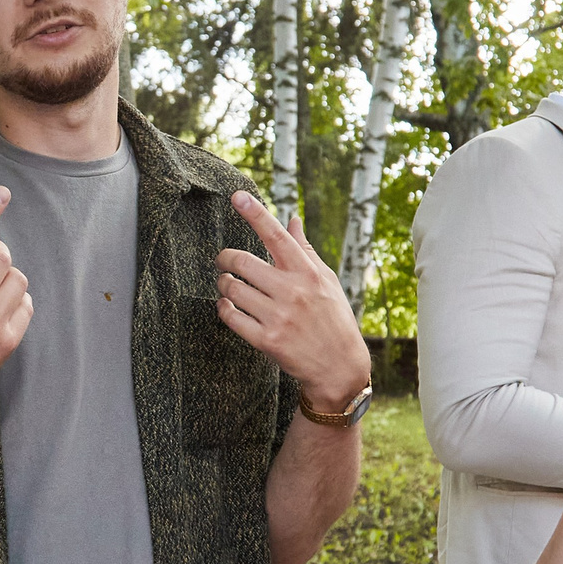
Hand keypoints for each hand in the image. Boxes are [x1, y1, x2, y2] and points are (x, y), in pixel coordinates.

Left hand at [217, 191, 370, 410]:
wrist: (340, 368)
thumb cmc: (333, 319)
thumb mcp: (326, 281)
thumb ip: (305, 250)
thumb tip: (292, 219)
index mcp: (307, 273)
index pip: (277, 236)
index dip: (255, 214)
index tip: (237, 196)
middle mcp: (292, 292)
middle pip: (242, 261)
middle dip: (225, 258)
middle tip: (223, 260)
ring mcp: (278, 317)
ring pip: (232, 289)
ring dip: (223, 283)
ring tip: (226, 284)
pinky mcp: (267, 341)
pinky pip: (231, 317)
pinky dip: (223, 308)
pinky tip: (227, 305)